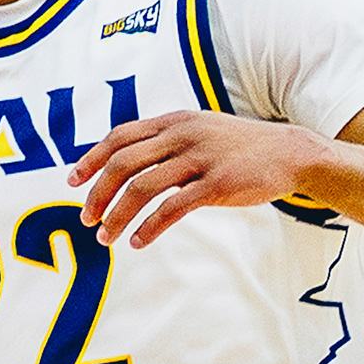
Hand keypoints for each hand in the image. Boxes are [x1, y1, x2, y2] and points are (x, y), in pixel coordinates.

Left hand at [72, 111, 324, 248]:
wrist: (291, 153)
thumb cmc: (241, 149)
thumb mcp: (201, 133)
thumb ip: (168, 143)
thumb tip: (131, 165)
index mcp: (175, 121)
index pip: (120, 136)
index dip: (92, 158)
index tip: (72, 181)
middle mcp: (182, 135)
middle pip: (123, 163)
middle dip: (98, 192)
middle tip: (87, 218)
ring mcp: (200, 158)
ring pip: (142, 188)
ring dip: (117, 215)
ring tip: (106, 237)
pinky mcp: (217, 184)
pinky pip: (172, 208)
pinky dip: (149, 228)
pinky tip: (138, 242)